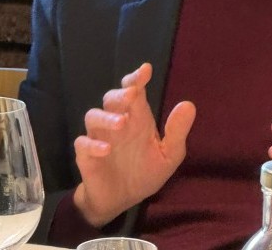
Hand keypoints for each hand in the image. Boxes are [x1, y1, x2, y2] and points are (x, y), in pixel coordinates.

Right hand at [72, 63, 196, 226]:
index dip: (137, 79)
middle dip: (121, 93)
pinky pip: (83, 144)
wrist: (122, 200)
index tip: (146, 70)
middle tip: (133, 93)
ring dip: (107, 117)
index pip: (134, 91)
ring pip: (93, 116)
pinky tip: (106, 150)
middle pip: (112, 98)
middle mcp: (116, 123)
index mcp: (137, 118)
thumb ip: (176, 133)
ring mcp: (99, 137)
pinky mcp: (86, 155)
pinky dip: (93, 145)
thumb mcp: (168, 156)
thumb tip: (188, 104)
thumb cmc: (144, 173)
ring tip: (122, 122)